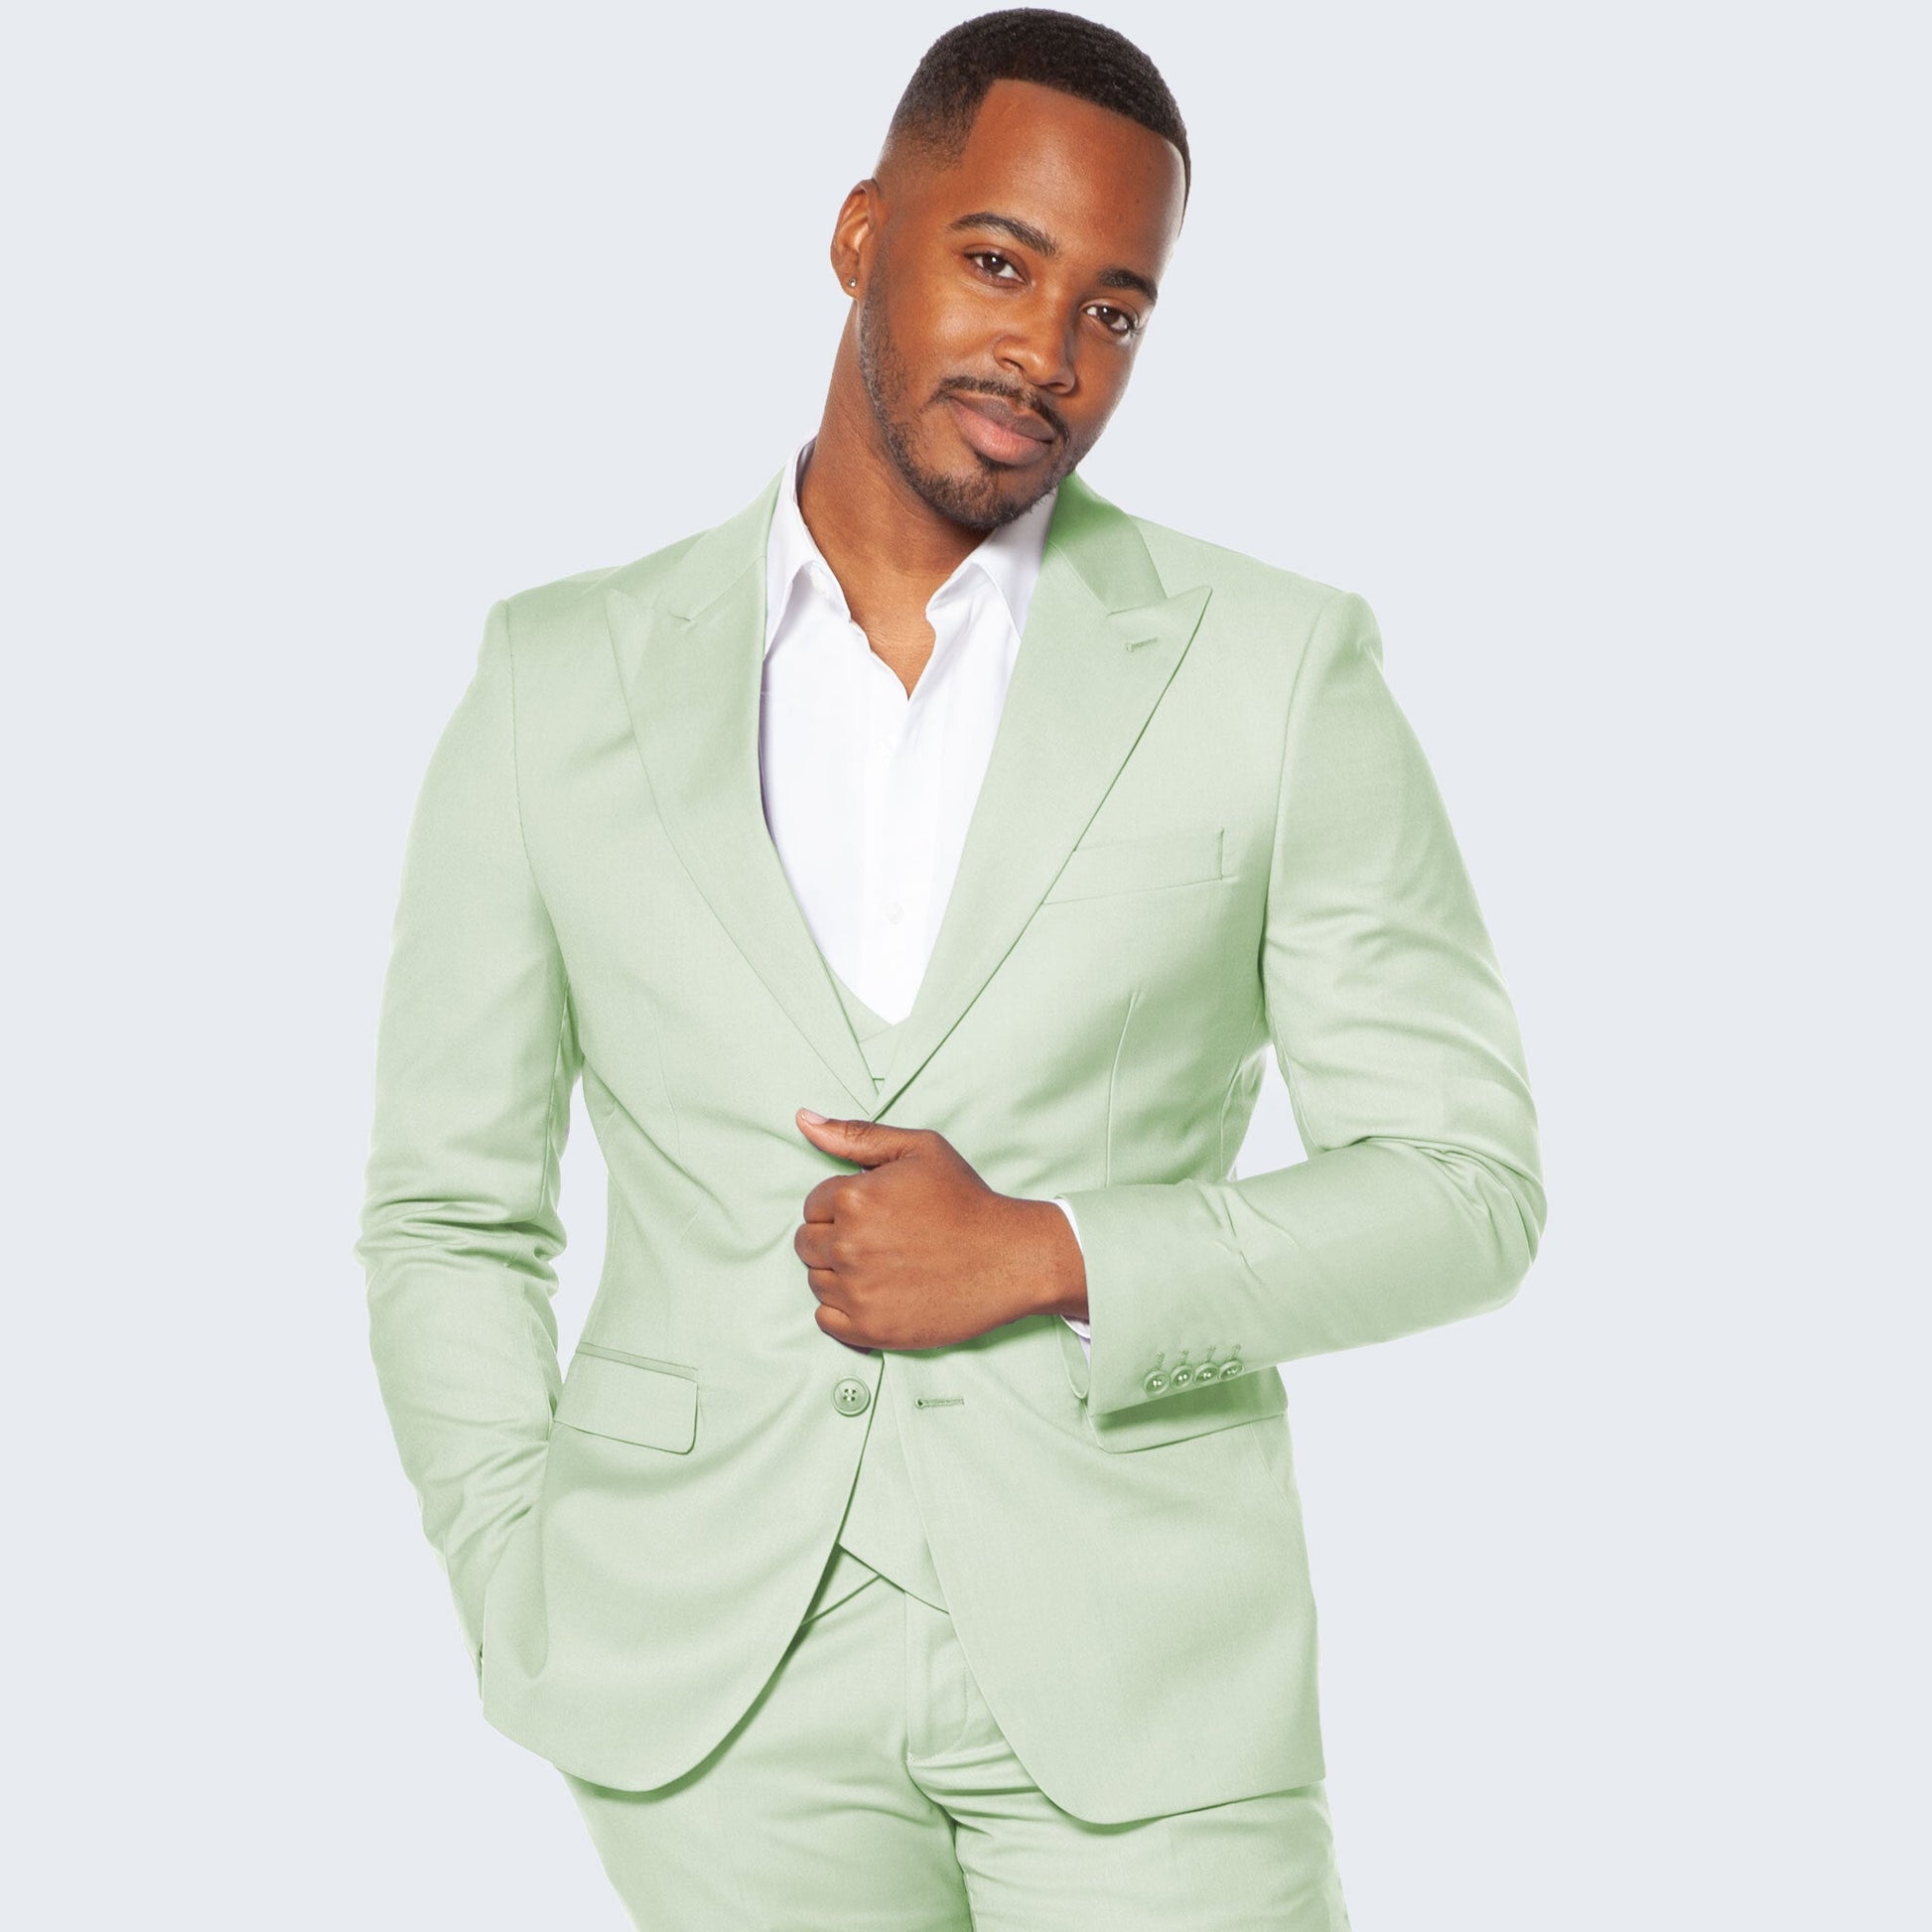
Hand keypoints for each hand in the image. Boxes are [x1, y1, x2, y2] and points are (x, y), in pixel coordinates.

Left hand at [792, 1109, 1077, 1350]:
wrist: (1009, 1259)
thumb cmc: (965, 1200)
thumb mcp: (918, 1149)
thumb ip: (856, 1135)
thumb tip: (803, 1119)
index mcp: (854, 1198)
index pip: (814, 1205)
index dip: (843, 1206)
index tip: (875, 1213)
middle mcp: (848, 1246)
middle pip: (807, 1243)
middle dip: (835, 1238)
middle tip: (879, 1240)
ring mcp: (857, 1291)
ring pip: (816, 1281)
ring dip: (838, 1274)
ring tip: (883, 1266)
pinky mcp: (869, 1329)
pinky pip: (825, 1319)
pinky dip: (843, 1309)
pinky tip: (875, 1294)